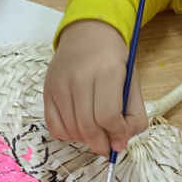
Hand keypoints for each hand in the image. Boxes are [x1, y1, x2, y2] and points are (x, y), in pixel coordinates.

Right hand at [45, 19, 148, 155]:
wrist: (86, 34)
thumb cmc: (113, 60)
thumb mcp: (132, 82)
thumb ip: (134, 115)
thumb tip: (119, 144)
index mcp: (107, 72)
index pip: (109, 116)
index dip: (116, 135)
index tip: (120, 141)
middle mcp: (80, 77)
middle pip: (88, 127)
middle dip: (100, 145)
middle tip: (107, 148)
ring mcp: (60, 84)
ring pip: (71, 129)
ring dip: (85, 140)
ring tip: (95, 134)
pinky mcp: (47, 90)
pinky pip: (53, 126)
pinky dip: (67, 135)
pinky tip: (78, 128)